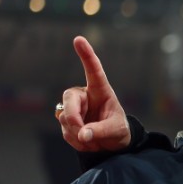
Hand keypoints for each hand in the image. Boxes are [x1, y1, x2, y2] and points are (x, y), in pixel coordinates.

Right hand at [57, 36, 131, 151]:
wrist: (111, 144)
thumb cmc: (118, 130)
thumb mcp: (116, 131)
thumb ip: (101, 131)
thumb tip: (83, 134)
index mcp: (100, 90)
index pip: (93, 71)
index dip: (86, 55)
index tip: (79, 39)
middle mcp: (84, 96)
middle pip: (69, 98)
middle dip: (73, 116)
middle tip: (83, 133)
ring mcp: (73, 108)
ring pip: (65, 117)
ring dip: (78, 132)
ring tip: (95, 139)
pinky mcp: (66, 120)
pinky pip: (65, 130)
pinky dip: (76, 140)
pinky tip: (87, 141)